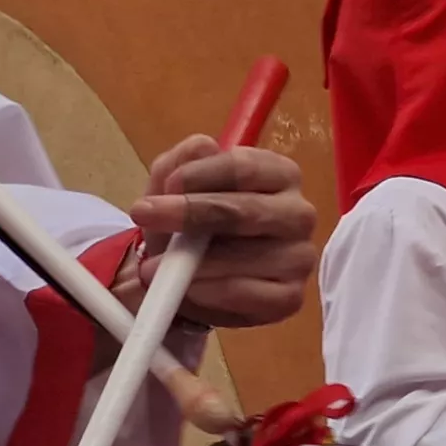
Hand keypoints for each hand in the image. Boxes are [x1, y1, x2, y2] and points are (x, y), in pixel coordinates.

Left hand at [126, 135, 316, 328]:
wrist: (191, 280)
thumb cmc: (191, 226)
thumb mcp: (174, 187)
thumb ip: (182, 162)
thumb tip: (203, 148)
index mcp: (279, 174)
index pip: (244, 167)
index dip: (201, 175)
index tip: (167, 185)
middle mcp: (298, 212)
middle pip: (246, 210)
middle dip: (191, 214)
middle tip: (146, 217)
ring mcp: (299, 257)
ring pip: (245, 256)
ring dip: (194, 263)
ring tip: (155, 267)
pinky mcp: (290, 297)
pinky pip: (248, 294)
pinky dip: (209, 293)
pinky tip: (186, 290)